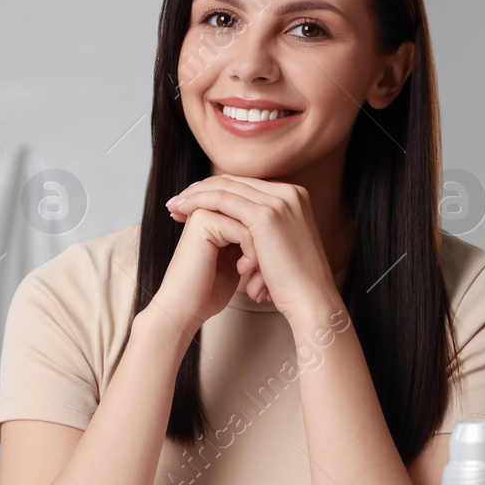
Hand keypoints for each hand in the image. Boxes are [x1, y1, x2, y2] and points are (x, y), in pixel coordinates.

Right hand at [149, 202, 256, 332]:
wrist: (185, 308)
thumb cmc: (211, 289)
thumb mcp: (238, 257)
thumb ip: (251, 236)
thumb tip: (280, 226)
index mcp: (216, 212)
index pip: (257, 216)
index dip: (268, 242)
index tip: (262, 271)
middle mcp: (209, 207)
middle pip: (258, 216)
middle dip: (266, 247)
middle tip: (262, 276)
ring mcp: (205, 211)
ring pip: (255, 222)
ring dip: (261, 252)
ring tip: (253, 276)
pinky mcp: (203, 221)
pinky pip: (246, 230)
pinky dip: (252, 254)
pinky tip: (242, 271)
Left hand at [164, 175, 340, 321]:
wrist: (311, 302)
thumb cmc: (294, 285)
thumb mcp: (281, 249)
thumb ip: (263, 234)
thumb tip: (240, 237)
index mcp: (294, 198)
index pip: (246, 186)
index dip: (217, 192)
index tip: (192, 202)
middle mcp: (290, 193)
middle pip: (235, 182)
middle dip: (201, 190)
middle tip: (177, 202)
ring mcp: (280, 201)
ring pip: (226, 187)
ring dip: (195, 195)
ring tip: (174, 207)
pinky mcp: (267, 215)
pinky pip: (224, 200)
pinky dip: (200, 203)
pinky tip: (183, 211)